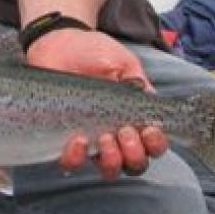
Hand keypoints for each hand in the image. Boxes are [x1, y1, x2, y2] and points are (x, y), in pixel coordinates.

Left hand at [25, 29, 169, 178]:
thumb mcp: (122, 62)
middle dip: (135, 153)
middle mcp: (117, 135)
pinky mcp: (65, 142)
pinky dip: (78, 157)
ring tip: (104, 138)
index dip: (156, 144)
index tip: (149, 130)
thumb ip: (137, 82)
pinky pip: (74, 163)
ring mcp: (92, 141)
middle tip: (124, 131)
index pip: (154, 144)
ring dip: (112, 160)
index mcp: (135, 118)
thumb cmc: (93, 53)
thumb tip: (147, 101)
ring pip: (109, 169)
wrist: (58, 43)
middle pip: (136, 164)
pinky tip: (77, 139)